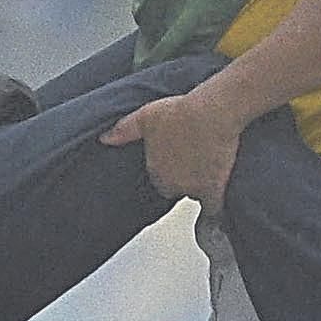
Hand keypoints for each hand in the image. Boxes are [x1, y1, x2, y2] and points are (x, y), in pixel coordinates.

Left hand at [101, 87, 244, 209]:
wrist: (212, 113)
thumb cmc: (181, 112)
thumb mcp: (145, 116)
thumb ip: (124, 130)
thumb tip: (104, 139)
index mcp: (154, 169)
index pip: (158, 179)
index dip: (168, 169)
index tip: (176, 159)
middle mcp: (171, 183)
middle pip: (176, 188)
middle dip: (182, 178)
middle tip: (193, 160)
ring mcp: (192, 188)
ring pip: (194, 194)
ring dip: (199, 185)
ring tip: (208, 167)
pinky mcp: (214, 190)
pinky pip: (213, 209)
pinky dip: (215, 208)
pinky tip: (217, 207)